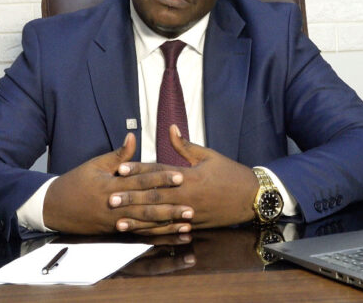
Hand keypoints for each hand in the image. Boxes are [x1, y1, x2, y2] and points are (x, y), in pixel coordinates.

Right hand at [43, 133, 193, 234]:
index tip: (180, 176)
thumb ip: (118, 155)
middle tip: (192, 206)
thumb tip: (133, 136)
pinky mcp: (114, 231)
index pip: (141, 181)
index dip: (161, 178)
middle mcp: (115, 206)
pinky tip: (171, 234)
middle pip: (147, 205)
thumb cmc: (75, 182)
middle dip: (171, 206)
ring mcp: (115, 221)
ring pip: (145, 223)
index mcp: (111, 186)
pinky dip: (156, 234)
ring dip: (168, 224)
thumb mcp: (95, 165)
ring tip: (187, 224)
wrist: (53, 208)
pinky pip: (139, 233)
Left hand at [111, 125, 259, 232]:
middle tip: (110, 199)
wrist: (252, 198)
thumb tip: (170, 128)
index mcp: (190, 177)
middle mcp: (187, 196)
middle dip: (131, 198)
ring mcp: (190, 214)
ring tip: (118, 221)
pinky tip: (141, 233)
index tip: (120, 170)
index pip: (159, 172)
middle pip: (154, 197)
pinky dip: (155, 232)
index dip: (139, 171)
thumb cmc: (230, 173)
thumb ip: (185, 146)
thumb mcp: (209, 155)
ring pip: (159, 218)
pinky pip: (171, 230)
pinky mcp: (194, 226)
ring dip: (138, 220)